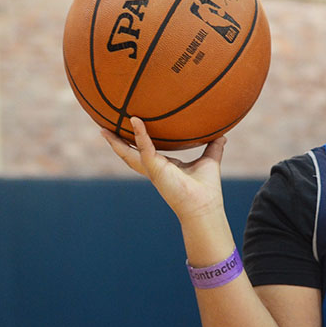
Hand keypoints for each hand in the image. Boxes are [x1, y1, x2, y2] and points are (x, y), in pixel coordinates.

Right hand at [101, 117, 226, 222]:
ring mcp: (152, 169)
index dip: (135, 141)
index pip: (145, 151)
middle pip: (129, 154)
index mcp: (163, 166)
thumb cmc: (206, 188)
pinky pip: (144, 148)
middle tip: (103, 130)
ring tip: (102, 130)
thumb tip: (223, 134)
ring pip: (128, 153)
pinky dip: (140, 134)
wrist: (204, 206)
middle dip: (115, 143)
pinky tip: (135, 120)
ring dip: (115, 142)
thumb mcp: (210, 160)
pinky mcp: (155, 169)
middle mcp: (154, 168)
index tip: (128, 129)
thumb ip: (213, 146)